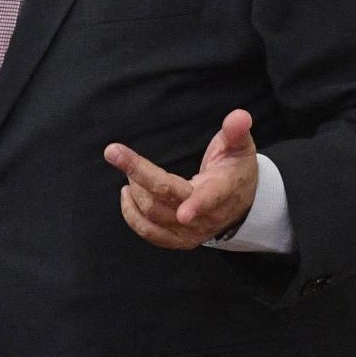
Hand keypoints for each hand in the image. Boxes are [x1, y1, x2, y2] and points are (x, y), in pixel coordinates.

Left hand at [104, 109, 258, 249]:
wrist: (240, 203)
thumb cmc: (236, 170)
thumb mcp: (241, 147)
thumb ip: (237, 131)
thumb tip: (239, 116)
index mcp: (223, 191)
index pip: (210, 198)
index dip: (197, 206)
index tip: (183, 213)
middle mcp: (206, 216)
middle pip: (166, 199)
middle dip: (139, 174)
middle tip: (115, 152)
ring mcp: (191, 231)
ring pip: (153, 215)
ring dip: (135, 190)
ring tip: (128, 168)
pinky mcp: (178, 240)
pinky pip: (150, 233)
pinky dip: (132, 215)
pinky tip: (126, 195)